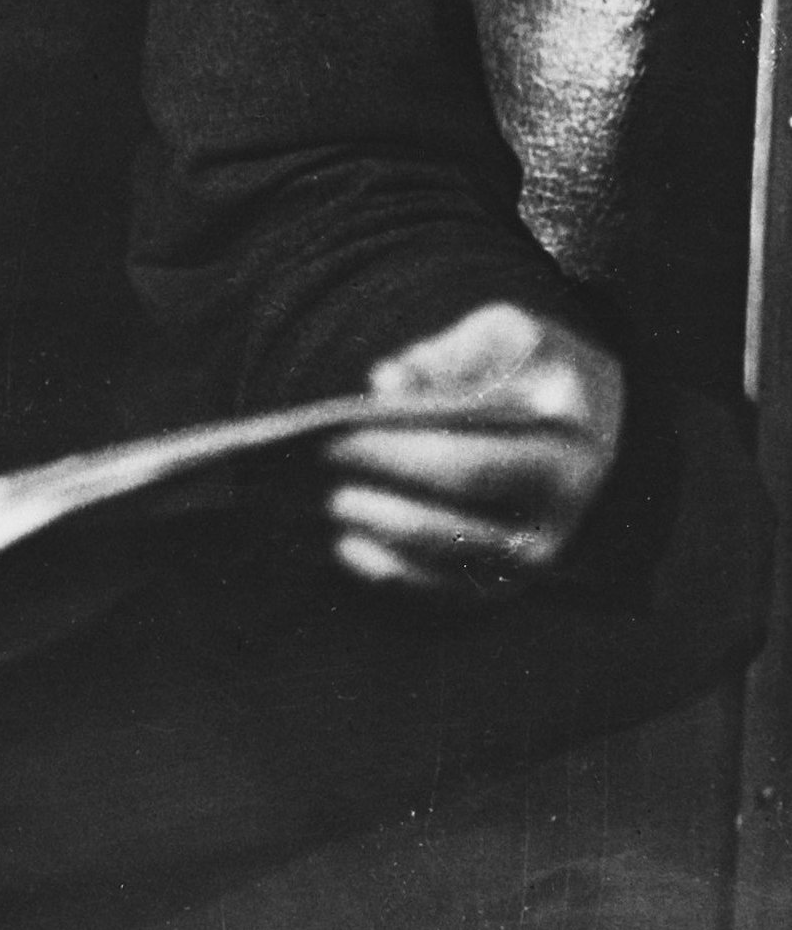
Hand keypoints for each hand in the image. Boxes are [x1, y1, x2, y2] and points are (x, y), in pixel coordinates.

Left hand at [323, 301, 623, 597]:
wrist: (609, 424)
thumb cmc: (535, 368)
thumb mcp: (503, 336)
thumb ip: (440, 355)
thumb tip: (382, 384)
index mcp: (559, 446)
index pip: (461, 463)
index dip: (389, 455)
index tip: (330, 435)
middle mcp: (556, 513)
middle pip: (446, 524)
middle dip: (374, 500)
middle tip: (319, 471)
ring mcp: (537, 556)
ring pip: (441, 564)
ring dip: (377, 536)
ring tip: (331, 501)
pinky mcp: (513, 582)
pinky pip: (442, 593)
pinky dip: (390, 574)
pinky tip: (348, 543)